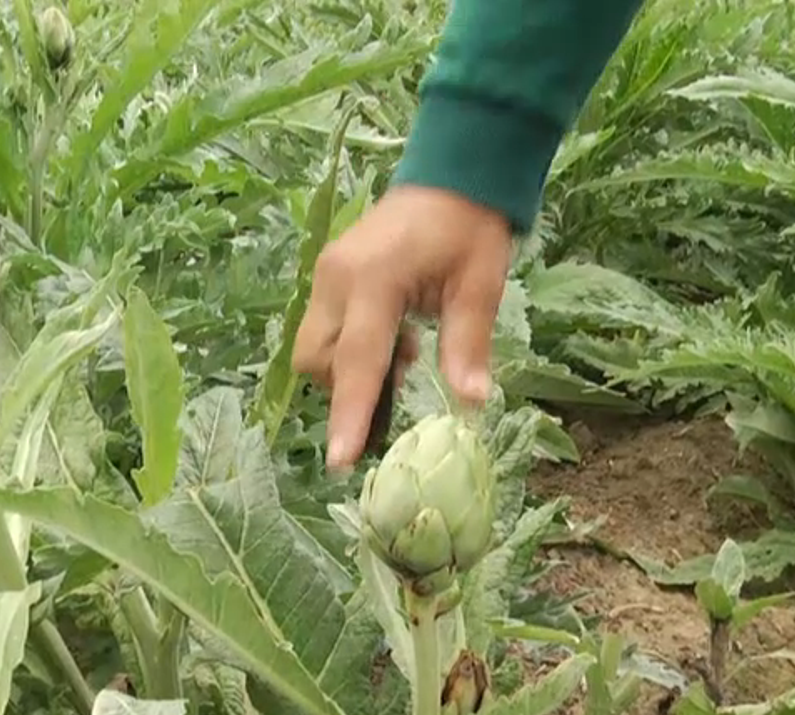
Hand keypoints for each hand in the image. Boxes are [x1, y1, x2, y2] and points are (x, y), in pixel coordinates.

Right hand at [292, 185, 513, 469]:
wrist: (452, 174)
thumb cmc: (470, 227)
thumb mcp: (480, 285)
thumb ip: (468, 344)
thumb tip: (471, 404)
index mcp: (374, 278)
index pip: (357, 359)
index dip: (349, 414)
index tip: (340, 461)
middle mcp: (335, 277)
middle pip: (317, 360)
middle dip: (348, 388)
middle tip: (400, 383)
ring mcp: (325, 275)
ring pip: (314, 349)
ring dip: (350, 370)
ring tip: (404, 354)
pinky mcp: (327, 276)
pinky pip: (322, 330)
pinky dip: (350, 350)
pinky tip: (393, 338)